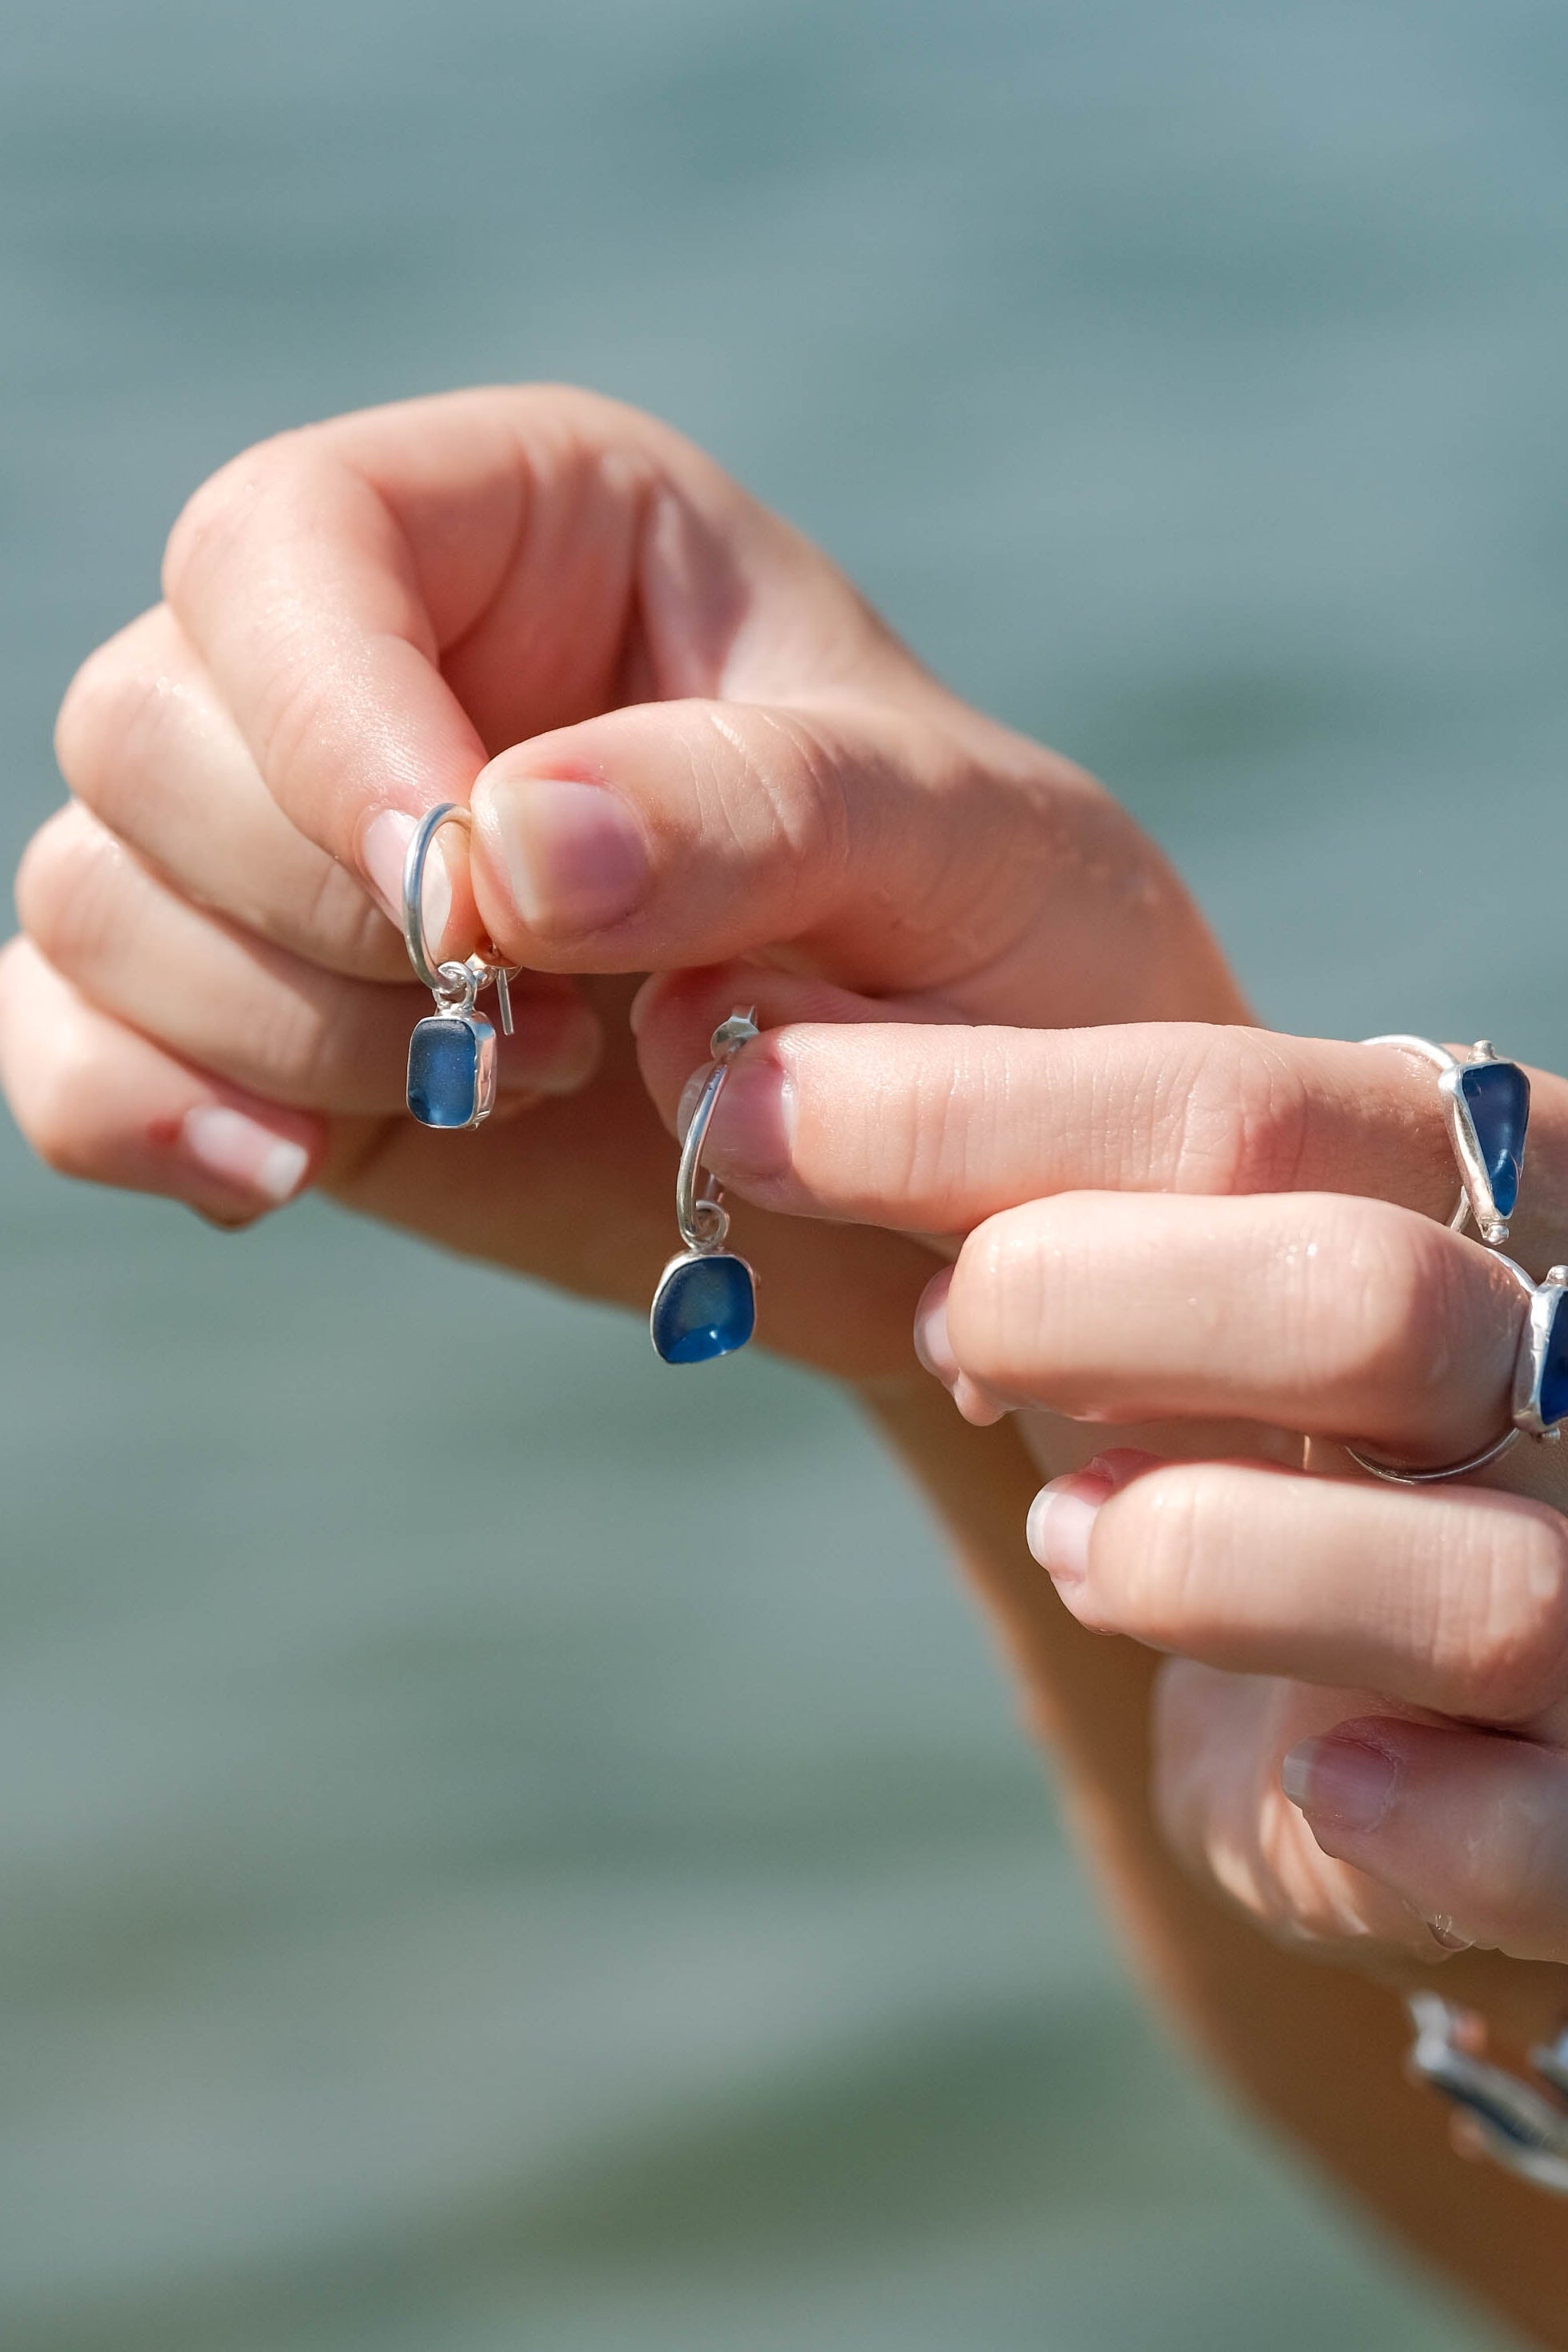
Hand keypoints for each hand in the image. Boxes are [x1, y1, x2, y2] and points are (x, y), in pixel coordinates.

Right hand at [0, 385, 1241, 1379]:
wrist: (967, 1151)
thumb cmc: (998, 941)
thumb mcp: (954, 844)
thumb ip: (753, 810)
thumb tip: (503, 848)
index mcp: (531, 523)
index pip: (291, 539)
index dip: (323, 715)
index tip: (460, 899)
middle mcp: (377, 663)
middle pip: (149, 719)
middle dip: (319, 911)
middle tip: (529, 1026)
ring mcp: (295, 853)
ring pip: (95, 891)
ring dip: (271, 1027)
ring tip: (499, 1089)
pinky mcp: (262, 1022)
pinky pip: (68, 1044)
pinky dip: (139, 1118)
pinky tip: (287, 1180)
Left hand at [633, 984, 1567, 1973]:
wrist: (1467, 1701)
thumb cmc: (1282, 1439)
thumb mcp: (1177, 1272)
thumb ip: (1009, 1169)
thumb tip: (740, 1050)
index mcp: (1508, 1184)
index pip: (1247, 1109)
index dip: (974, 1111)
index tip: (751, 1109)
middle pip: (1366, 1302)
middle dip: (1081, 1307)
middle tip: (943, 1335)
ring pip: (1474, 1581)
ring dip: (1207, 1563)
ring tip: (1082, 1543)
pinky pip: (1535, 1835)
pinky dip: (1407, 1820)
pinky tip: (1321, 1784)